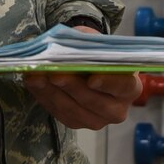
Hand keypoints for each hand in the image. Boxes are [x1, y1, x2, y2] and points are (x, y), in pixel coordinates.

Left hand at [24, 25, 139, 130]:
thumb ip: (87, 44)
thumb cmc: (96, 52)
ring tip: (37, 77)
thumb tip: (68, 47)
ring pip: (73, 110)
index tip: (91, 79)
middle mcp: (117, 109)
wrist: (89, 65)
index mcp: (130, 86)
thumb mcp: (96, 41)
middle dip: (72, 87)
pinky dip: (44, 97)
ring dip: (53, 93)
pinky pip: (59, 113)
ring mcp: (97, 120)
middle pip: (95, 102)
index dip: (108, 83)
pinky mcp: (76, 123)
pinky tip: (33, 82)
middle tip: (55, 73)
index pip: (123, 86)